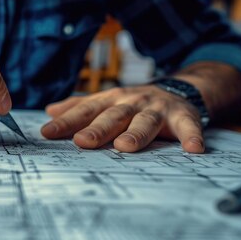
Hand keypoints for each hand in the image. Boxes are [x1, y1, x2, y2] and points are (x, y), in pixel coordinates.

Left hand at [41, 86, 205, 152]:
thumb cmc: (134, 103)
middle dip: (97, 129)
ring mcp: (157, 109)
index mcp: (111, 100)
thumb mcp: (107, 101)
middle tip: (82, 142)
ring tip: (125, 146)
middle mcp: (132, 102)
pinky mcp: (183, 116)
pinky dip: (191, 136)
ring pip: (145, 121)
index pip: (85, 111)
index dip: (66, 122)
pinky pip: (188, 127)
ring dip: (136, 134)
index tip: (47, 132)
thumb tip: (50, 111)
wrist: (178, 90)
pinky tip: (193, 149)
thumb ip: (80, 107)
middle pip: (113, 116)